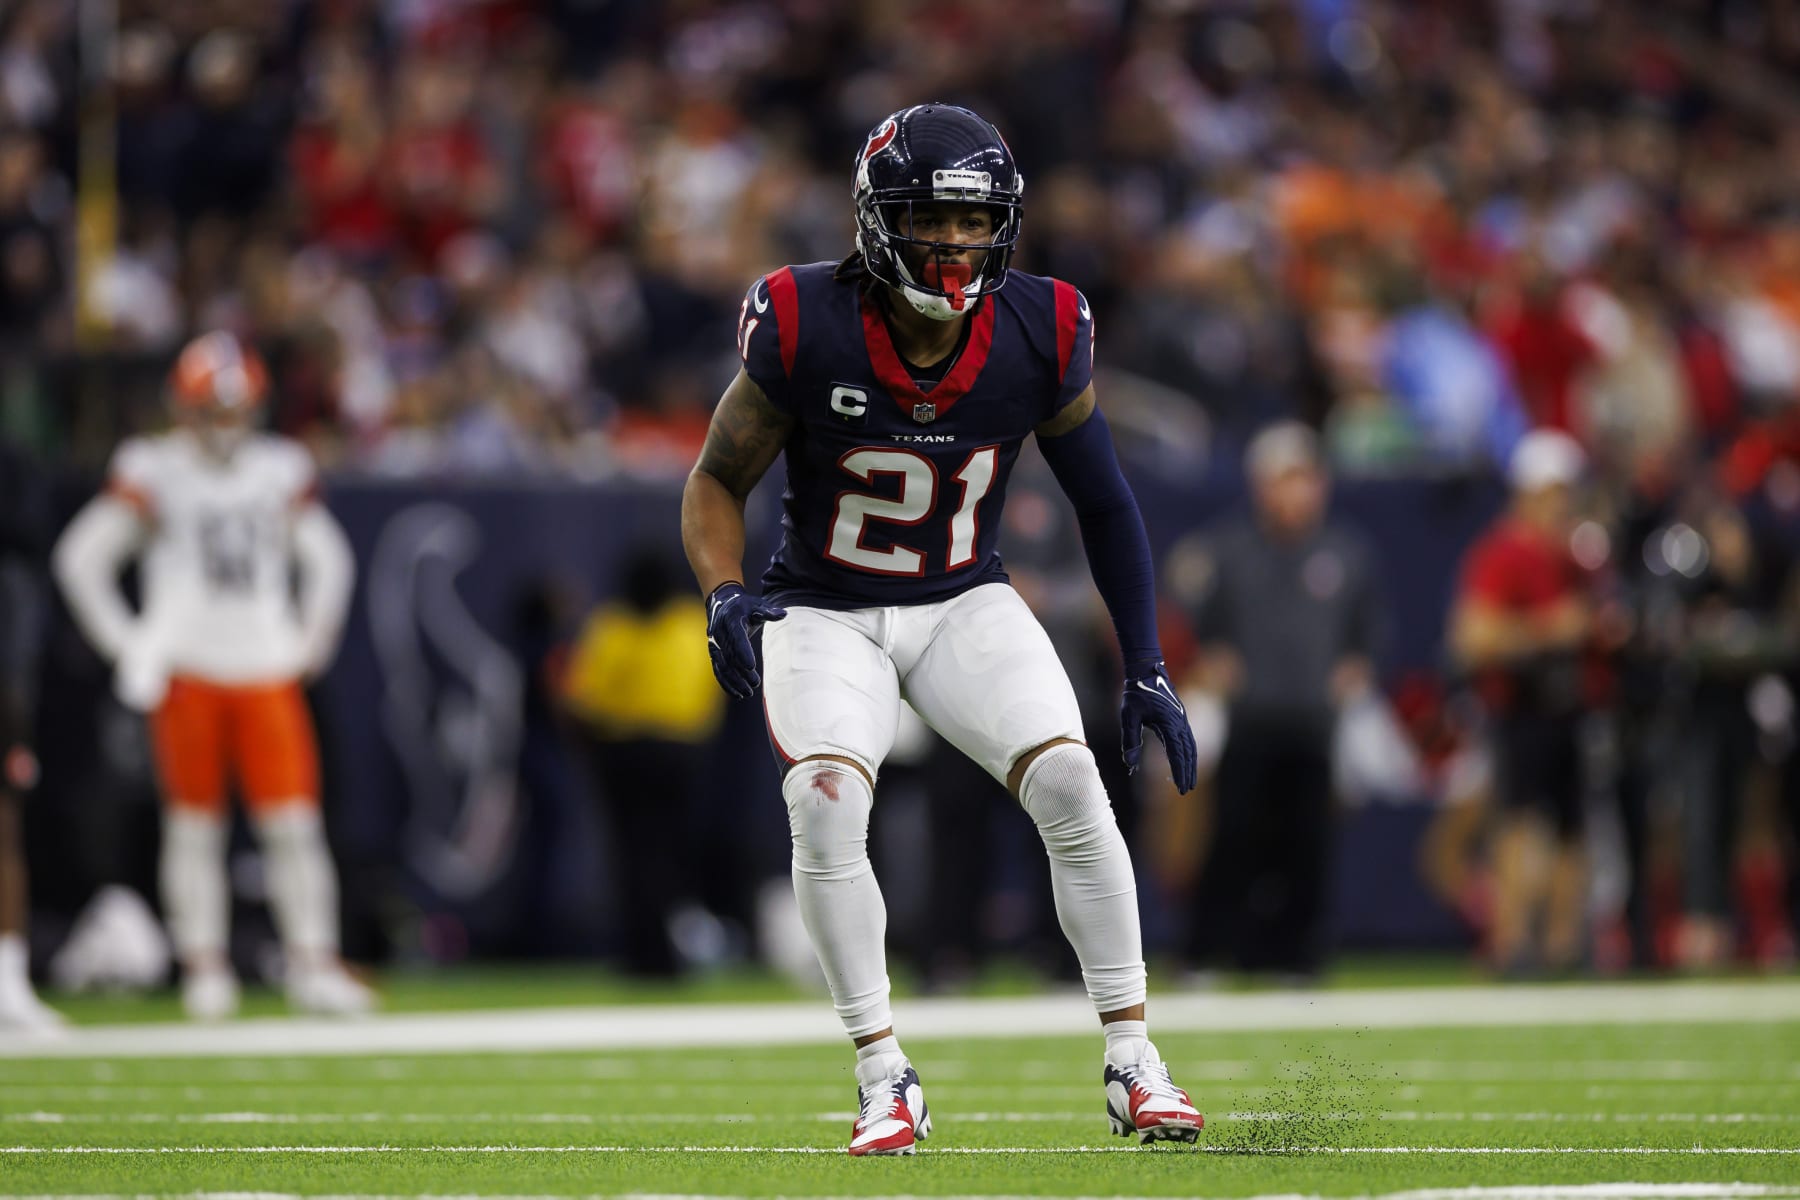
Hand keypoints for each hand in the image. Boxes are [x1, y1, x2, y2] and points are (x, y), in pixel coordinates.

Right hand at [705, 582, 786, 699]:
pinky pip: (718, 670)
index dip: (743, 652)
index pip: (736, 638)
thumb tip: (783, 614)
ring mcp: (715, 645)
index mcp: (730, 620)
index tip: (751, 666)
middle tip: (755, 683)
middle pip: (730, 656)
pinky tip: (738, 694)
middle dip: (741, 672)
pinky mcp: (714, 654)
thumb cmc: (744, 606)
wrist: (722, 605)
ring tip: (748, 693)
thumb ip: (768, 611)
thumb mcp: (756, 605)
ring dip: (734, 681)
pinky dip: (726, 683)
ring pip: (723, 666)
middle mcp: (719, 633)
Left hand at [1120, 659, 1197, 793]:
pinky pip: (1188, 739)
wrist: (1146, 669)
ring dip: (1191, 765)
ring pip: (1191, 747)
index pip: (1177, 754)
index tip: (1180, 788)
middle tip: (1185, 790)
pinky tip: (1184, 762)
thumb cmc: (1136, 692)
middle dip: (1188, 773)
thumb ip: (1130, 739)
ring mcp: (1182, 720)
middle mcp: (1180, 723)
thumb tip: (1129, 762)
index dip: (1179, 772)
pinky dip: (1189, 753)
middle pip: (1188, 753)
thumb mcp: (1129, 716)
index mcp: (1169, 724)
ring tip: (1188, 781)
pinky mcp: (1180, 718)